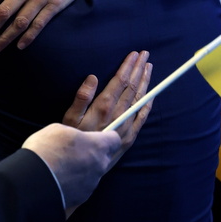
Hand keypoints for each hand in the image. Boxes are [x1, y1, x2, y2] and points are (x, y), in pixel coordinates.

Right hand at [21, 123, 120, 215]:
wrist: (34, 180)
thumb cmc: (46, 150)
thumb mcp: (58, 129)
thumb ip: (74, 133)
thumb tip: (75, 139)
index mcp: (97, 145)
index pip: (115, 139)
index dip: (106, 137)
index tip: (97, 136)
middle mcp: (99, 165)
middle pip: (104, 157)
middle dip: (93, 153)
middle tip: (75, 150)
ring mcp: (92, 183)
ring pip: (93, 172)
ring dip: (83, 168)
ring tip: (64, 166)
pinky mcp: (82, 197)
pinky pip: (83, 185)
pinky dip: (75, 182)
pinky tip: (60, 178)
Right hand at [63, 51, 151, 165]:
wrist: (78, 168)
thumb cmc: (70, 139)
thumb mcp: (68, 118)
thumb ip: (81, 97)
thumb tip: (93, 78)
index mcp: (103, 107)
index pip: (120, 82)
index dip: (128, 66)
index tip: (134, 53)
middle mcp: (117, 115)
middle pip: (132, 87)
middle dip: (138, 69)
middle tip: (145, 54)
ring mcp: (126, 127)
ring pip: (139, 99)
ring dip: (145, 81)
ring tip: (148, 67)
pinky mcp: (129, 138)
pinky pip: (142, 117)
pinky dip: (147, 103)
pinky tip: (151, 93)